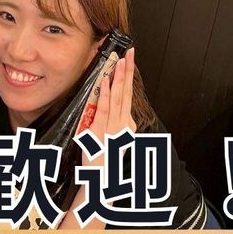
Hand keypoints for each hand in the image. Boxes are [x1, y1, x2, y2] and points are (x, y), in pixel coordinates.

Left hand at [83, 48, 136, 166]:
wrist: (102, 181)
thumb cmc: (104, 159)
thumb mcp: (112, 139)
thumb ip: (113, 122)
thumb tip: (109, 107)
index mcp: (126, 124)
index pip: (127, 96)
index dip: (128, 77)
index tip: (128, 59)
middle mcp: (123, 124)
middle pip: (126, 92)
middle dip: (128, 71)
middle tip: (130, 53)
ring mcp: (113, 127)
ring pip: (118, 97)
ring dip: (120, 78)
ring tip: (121, 61)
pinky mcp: (101, 131)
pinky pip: (104, 109)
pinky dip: (106, 94)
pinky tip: (107, 82)